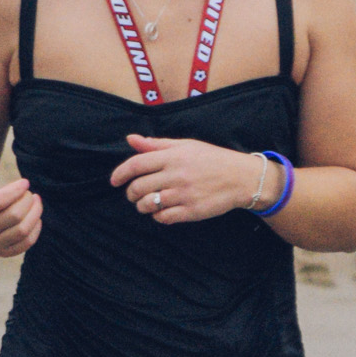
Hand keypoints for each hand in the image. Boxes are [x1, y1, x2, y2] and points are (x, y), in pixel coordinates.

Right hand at [0, 161, 41, 256]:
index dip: (15, 190)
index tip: (25, 182)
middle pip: (14, 215)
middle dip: (27, 200)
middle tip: (29, 193)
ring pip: (22, 230)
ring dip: (35, 213)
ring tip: (36, 201)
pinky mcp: (4, 253)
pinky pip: (27, 242)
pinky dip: (35, 228)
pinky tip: (35, 216)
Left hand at [110, 134, 261, 223]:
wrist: (241, 177)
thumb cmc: (212, 159)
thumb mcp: (185, 145)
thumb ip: (156, 144)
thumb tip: (131, 139)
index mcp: (172, 156)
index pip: (136, 165)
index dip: (120, 174)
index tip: (114, 181)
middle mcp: (176, 175)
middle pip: (138, 188)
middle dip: (131, 193)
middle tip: (134, 195)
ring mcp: (183, 194)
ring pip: (148, 205)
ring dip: (142, 206)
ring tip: (147, 204)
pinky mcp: (191, 211)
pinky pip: (163, 217)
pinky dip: (158, 216)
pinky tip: (162, 211)